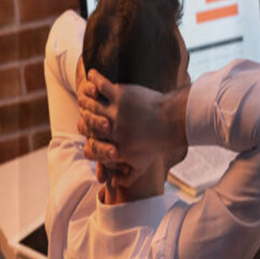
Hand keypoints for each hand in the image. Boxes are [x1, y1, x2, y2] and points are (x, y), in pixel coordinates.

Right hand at [77, 70, 187, 185]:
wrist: (174, 121)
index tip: (89, 134)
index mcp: (113, 147)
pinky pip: (101, 85)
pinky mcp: (120, 95)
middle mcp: (111, 130)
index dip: (87, 140)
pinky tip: (93, 74)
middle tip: (87, 111)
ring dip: (86, 98)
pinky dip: (95, 78)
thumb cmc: (158, 142)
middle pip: (85, 124)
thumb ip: (128, 176)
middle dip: (85, 119)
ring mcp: (114, 111)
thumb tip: (115, 184)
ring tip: (88, 93)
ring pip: (90, 104)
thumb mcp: (143, 163)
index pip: (90, 148)